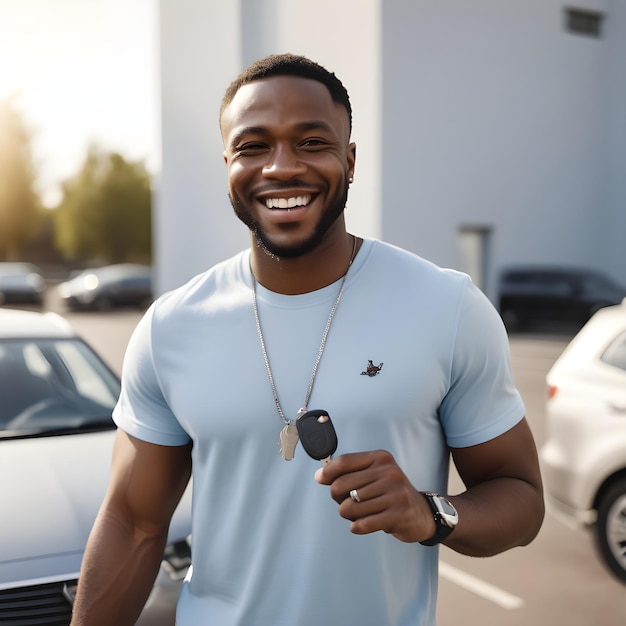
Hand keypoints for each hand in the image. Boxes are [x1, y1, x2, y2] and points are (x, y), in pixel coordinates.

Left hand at [315, 450, 435, 542]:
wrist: (421, 514)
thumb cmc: (389, 494)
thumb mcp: (374, 475)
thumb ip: (349, 472)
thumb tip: (320, 476)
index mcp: (381, 458)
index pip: (344, 461)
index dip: (328, 471)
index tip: (320, 479)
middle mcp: (389, 472)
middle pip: (341, 485)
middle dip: (338, 499)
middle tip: (350, 504)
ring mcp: (395, 493)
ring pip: (349, 507)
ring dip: (350, 515)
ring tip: (363, 514)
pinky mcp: (399, 514)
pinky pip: (362, 524)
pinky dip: (357, 527)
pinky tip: (363, 525)